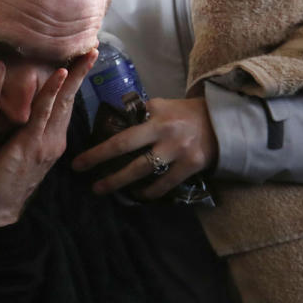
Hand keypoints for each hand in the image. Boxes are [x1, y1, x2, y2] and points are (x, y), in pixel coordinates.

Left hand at [0, 49, 98, 228]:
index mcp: (49, 139)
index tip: (80, 58)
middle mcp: (53, 139)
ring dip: (74, 76)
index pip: (64, 103)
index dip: (73, 80)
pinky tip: (60, 75)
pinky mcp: (33, 147)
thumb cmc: (0, 180)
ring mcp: (46, 143)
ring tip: (86, 53)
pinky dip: (53, 92)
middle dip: (82, 73)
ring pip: (63, 102)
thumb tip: (11, 101)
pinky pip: (44, 114)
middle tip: (94, 47)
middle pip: (71, 99)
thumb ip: (20, 126)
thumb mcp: (15, 149)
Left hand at [71, 97, 217, 199]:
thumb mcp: (162, 106)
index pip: (121, 132)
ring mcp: (178, 150)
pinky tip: (137, 196)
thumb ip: (140, 115)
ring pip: (143, 170)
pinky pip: (165, 184)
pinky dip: (150, 192)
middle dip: (101, 163)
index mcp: (155, 115)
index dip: (99, 149)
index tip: (79, 161)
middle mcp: (165, 132)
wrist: (223, 121)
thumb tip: (113, 123)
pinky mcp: (191, 165)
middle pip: (126, 149)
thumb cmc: (186, 113)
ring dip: (120, 182)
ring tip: (102, 190)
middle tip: (83, 177)